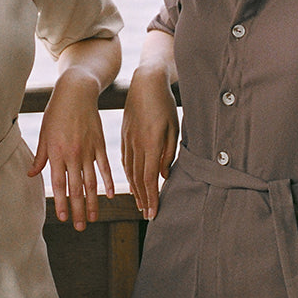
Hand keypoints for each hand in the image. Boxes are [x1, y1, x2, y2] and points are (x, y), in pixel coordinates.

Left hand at [28, 69, 113, 230]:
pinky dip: (108, 182)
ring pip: (91, 182)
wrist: (77, 92)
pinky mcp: (100, 144)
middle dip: (77, 210)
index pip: (59, 184)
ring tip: (93, 217)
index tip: (62, 218)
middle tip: (79, 227)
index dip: (61, 203)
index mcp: (56, 153)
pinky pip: (105, 167)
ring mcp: (88, 150)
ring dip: (92, 202)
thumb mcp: (44, 133)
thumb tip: (31, 174)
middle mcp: (73, 155)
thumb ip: (40, 156)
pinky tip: (110, 196)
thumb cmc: (57, 112)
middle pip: (76, 188)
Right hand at [121, 65, 178, 218]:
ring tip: (141, 203)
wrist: (145, 82)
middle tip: (147, 214)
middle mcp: (136, 146)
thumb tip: (163, 175)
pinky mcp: (124, 135)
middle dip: (143, 199)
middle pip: (138, 179)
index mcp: (150, 144)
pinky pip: (125, 160)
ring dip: (135, 189)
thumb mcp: (173, 128)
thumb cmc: (164, 104)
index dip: (151, 198)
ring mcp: (128, 141)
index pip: (149, 178)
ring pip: (130, 171)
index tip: (153, 213)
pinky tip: (132, 182)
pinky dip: (129, 175)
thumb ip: (169, 153)